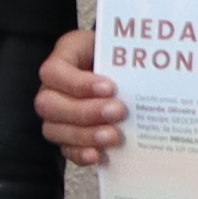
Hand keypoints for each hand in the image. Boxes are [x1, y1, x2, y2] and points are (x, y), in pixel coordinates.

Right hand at [32, 31, 125, 170]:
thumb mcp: (119, 43)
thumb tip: (148, 66)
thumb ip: (125, 53)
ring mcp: (56, 113)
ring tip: (114, 136)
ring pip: (53, 129)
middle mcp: (52, 86)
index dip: (78, 83)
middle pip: (48, 104)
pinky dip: (80, 153)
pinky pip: (65, 148)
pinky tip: (99, 155)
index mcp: (64, 55)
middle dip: (84, 112)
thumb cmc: (120, 51)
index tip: (110, 88)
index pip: (54, 72)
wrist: (127, 64)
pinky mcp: (67, 134)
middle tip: (118, 112)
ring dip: (84, 135)